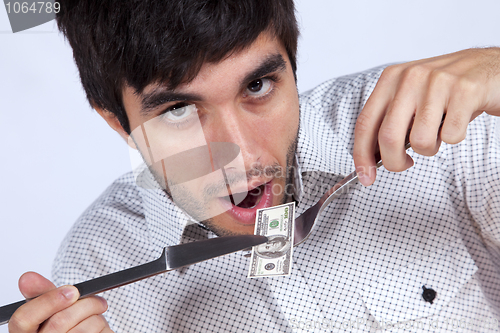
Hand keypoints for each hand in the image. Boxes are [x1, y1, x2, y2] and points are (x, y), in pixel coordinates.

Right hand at [8, 272, 111, 332]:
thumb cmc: (66, 326)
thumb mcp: (53, 309)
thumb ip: (43, 294)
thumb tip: (28, 278)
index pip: (23, 319)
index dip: (48, 301)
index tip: (71, 290)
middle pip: (59, 321)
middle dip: (85, 305)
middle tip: (97, 301)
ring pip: (82, 329)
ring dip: (97, 316)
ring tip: (97, 316)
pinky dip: (102, 327)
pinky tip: (98, 328)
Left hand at [353, 48, 499, 185]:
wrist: (491, 67)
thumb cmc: (447, 89)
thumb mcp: (411, 96)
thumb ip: (390, 119)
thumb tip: (371, 156)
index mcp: (391, 79)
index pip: (365, 123)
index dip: (361, 155)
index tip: (365, 176)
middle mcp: (410, 77)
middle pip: (388, 137)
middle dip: (394, 162)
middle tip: (405, 163)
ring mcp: (437, 82)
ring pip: (420, 141)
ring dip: (430, 148)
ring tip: (439, 131)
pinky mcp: (464, 90)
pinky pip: (450, 136)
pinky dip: (454, 138)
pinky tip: (459, 120)